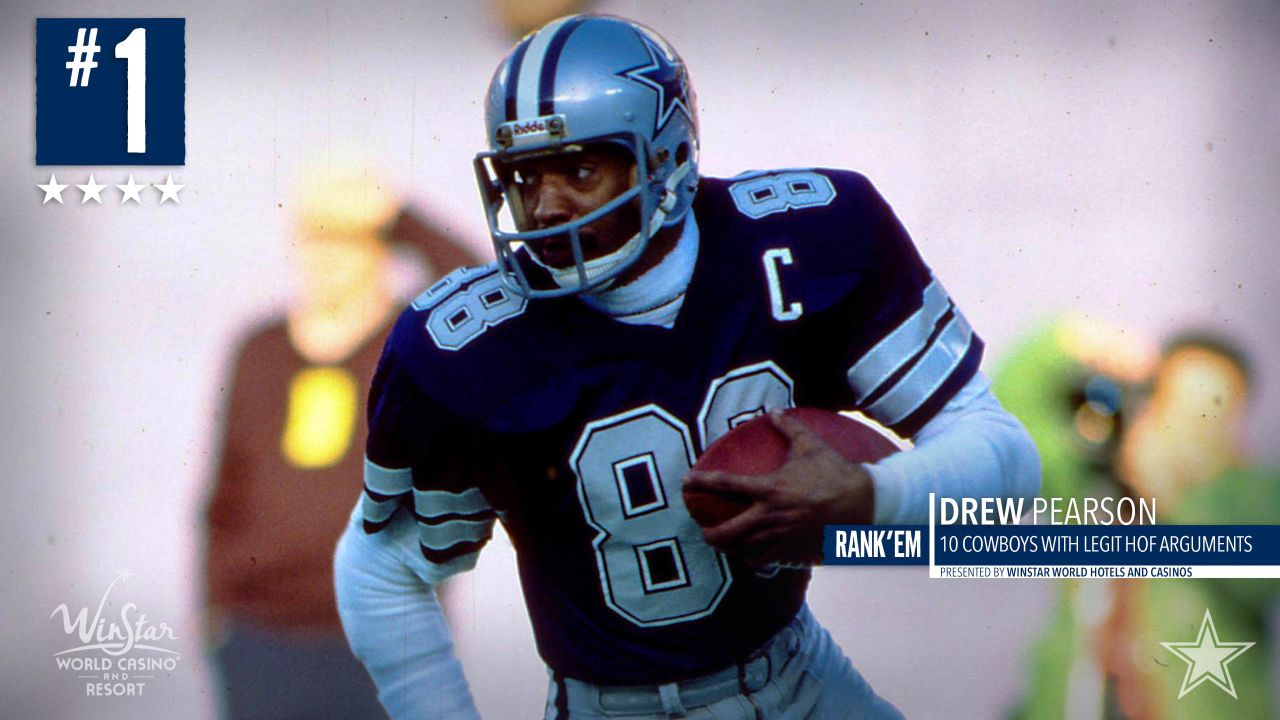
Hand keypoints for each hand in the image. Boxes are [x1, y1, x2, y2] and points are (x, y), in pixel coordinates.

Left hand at [683, 409, 874, 565]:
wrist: (866, 505)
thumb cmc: (836, 473)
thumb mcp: (811, 445)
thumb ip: (788, 427)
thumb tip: (773, 409)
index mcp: (770, 489)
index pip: (726, 485)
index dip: (702, 482)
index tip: (686, 482)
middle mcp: (771, 516)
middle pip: (727, 533)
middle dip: (710, 534)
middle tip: (704, 530)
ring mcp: (781, 537)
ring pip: (743, 550)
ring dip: (730, 548)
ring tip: (725, 543)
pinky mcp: (793, 551)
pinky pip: (765, 560)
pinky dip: (754, 558)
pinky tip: (752, 553)